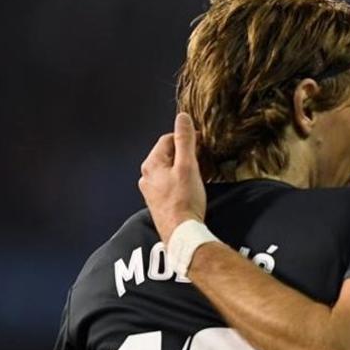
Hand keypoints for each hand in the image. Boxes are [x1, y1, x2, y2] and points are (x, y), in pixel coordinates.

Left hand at [139, 113, 206, 241]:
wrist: (181, 232)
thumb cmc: (184, 199)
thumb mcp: (188, 165)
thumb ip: (185, 140)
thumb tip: (182, 118)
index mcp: (151, 164)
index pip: (167, 140)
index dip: (185, 137)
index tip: (201, 141)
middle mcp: (146, 176)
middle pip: (167, 155)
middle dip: (184, 152)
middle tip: (202, 156)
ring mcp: (150, 190)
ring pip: (168, 170)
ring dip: (182, 167)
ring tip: (199, 171)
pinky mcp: (158, 202)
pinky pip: (168, 183)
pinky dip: (180, 180)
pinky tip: (191, 187)